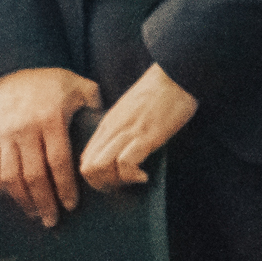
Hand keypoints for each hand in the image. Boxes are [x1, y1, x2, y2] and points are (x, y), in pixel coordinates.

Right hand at [0, 67, 99, 224]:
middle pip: (33, 176)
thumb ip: (97, 110)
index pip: (58, 162)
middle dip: (44, 202)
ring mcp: (4, 135)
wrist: (19, 67)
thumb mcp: (82, 88)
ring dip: (22, 200)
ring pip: (10, 177)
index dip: (65, 187)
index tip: (71, 205)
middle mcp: (25, 131)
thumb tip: (115, 133)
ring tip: (35, 214)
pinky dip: (2, 187)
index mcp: (51, 120)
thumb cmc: (57, 80)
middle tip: (52, 220)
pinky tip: (14, 197)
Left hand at [77, 64, 196, 191]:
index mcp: (107, 124)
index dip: (95, 177)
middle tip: (122, 186)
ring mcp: (127, 133)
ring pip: (99, 168)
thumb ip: (123, 127)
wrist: (176, 74)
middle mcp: (112, 130)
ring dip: (114, 183)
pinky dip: (132, 176)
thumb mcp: (132, 109)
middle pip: (87, 168)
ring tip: (132, 181)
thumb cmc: (160, 91)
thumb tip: (123, 148)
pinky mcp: (145, 136)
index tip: (114, 181)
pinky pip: (125, 164)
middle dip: (101, 185)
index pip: (85, 159)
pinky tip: (144, 176)